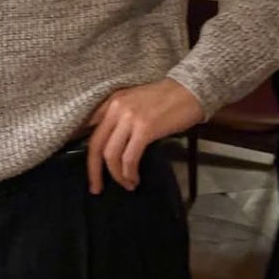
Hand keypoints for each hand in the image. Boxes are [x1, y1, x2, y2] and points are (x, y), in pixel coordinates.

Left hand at [86, 78, 202, 194]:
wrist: (189, 90)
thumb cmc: (166, 98)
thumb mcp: (135, 101)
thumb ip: (120, 117)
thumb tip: (111, 143)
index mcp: (113, 101)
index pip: (89, 129)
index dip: (88, 151)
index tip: (90, 168)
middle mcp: (117, 108)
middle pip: (96, 145)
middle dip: (94, 171)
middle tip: (96, 188)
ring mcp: (130, 118)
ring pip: (111, 155)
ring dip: (116, 175)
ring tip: (126, 184)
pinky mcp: (145, 129)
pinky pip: (129, 158)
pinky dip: (129, 173)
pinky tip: (134, 179)